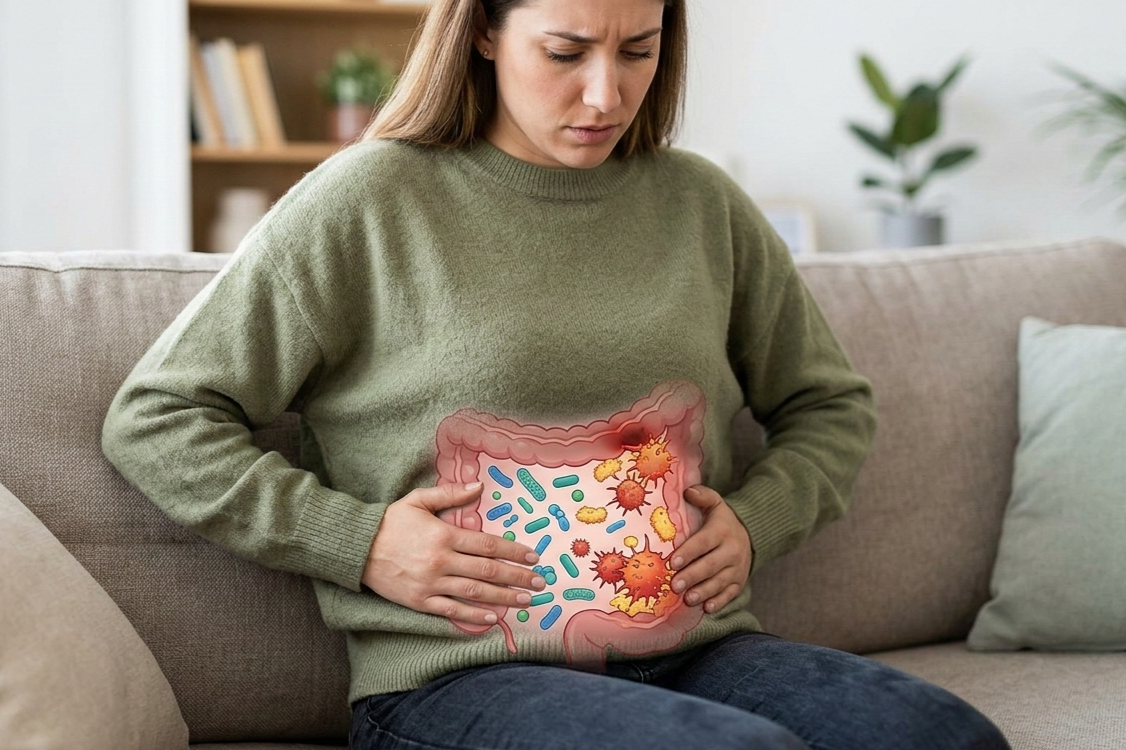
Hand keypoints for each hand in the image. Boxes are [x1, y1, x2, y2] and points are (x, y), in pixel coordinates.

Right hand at [362, 482, 546, 626]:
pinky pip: (452, 611)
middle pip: (488, 571)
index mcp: (444, 535)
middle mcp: (441, 561)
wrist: (356, 547)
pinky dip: (474, 616)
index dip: (514, 551)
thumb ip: (451, 494)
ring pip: (475, 593)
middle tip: (540, 583)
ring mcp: (431, 584)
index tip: (534, 556)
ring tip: (525, 600)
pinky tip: (493, 618)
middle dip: (518, 577)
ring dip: (504, 598)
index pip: (488, 545)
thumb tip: (480, 485)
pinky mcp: (420, 601)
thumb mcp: (419, 500)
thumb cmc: (389, 522)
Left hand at [669, 485, 752, 613]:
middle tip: (674, 585)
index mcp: (722, 531)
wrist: (751, 534)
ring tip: (688, 599)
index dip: (689, 552)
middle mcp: (733, 550)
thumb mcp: (715, 504)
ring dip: (704, 592)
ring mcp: (737, 569)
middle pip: (711, 565)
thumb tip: (687, 491)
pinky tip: (707, 608)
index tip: (673, 561)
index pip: (704, 542)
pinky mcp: (740, 582)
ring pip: (720, 582)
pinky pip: (731, 594)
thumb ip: (702, 496)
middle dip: (692, 576)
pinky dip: (719, 602)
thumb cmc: (722, 521)